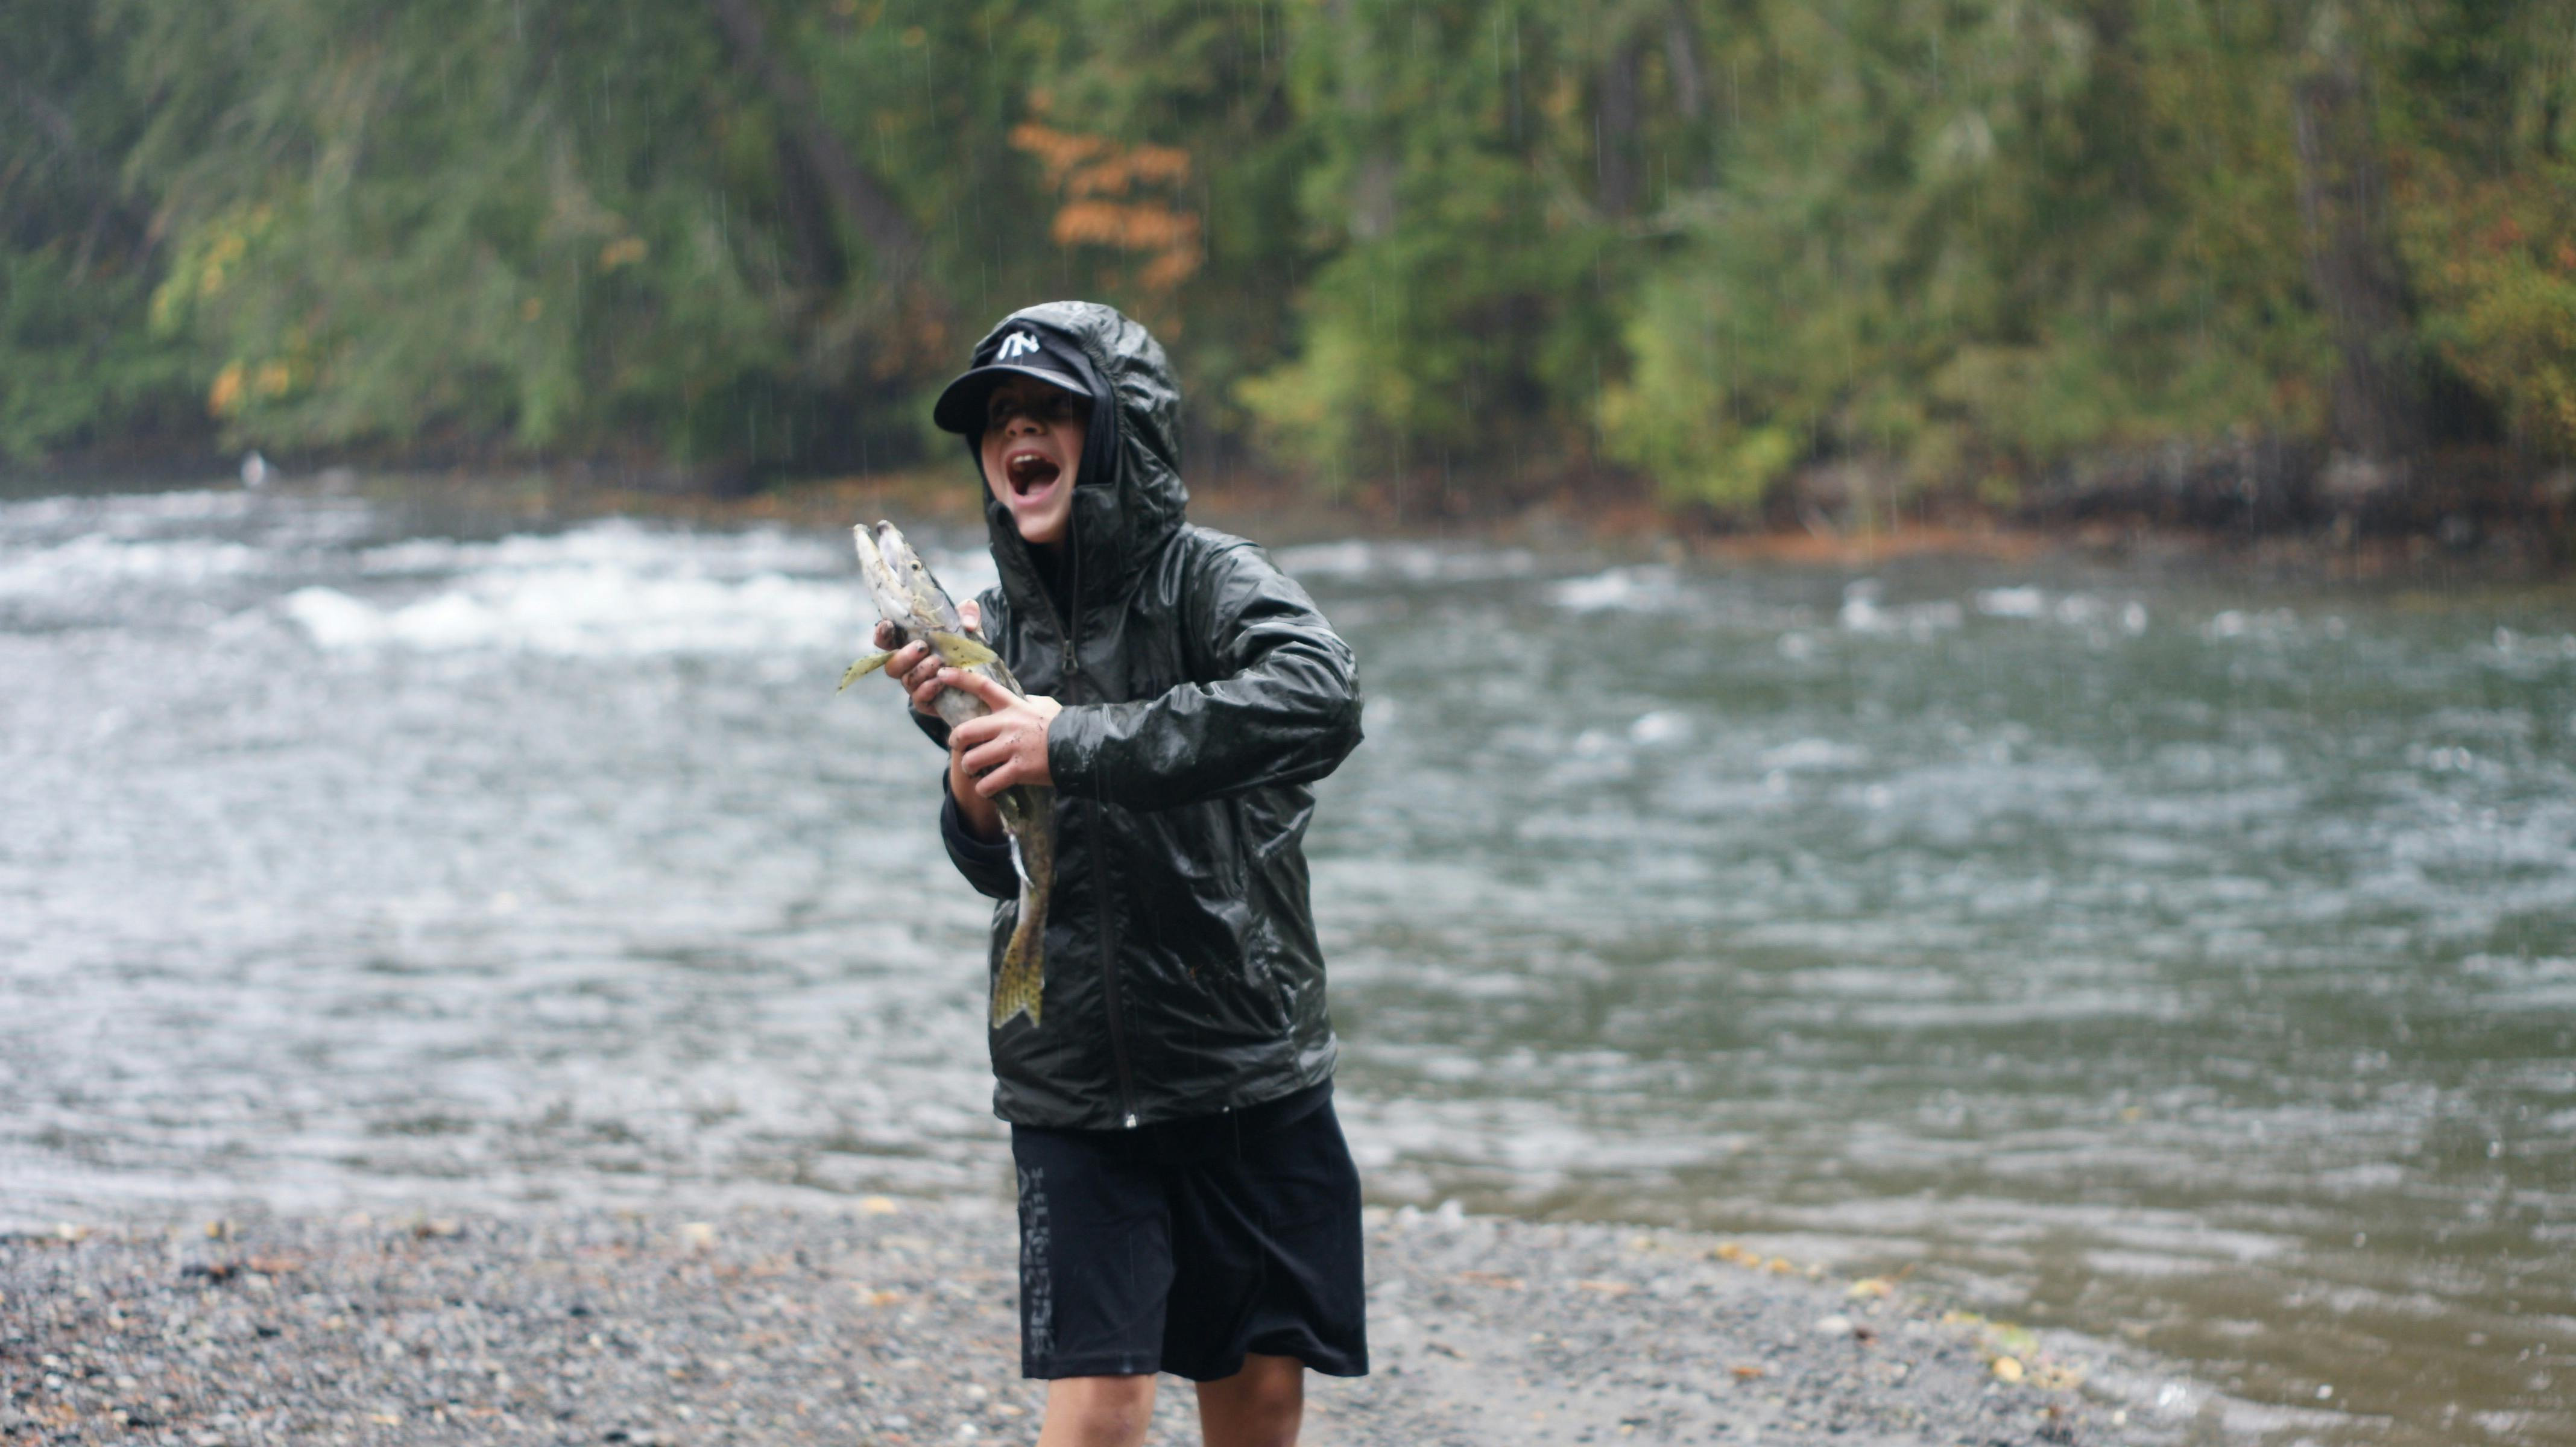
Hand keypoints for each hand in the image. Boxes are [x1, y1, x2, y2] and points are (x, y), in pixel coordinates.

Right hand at [876, 599, 981, 714]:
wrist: (982, 679)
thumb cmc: (968, 648)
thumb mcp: (969, 626)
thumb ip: (968, 614)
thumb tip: (968, 623)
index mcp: (912, 646)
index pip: (886, 641)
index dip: (882, 634)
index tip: (889, 625)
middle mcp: (910, 667)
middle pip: (891, 666)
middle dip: (904, 656)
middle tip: (922, 647)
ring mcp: (917, 686)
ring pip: (906, 681)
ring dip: (921, 670)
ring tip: (940, 661)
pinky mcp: (928, 703)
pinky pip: (919, 699)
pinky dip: (928, 689)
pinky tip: (941, 681)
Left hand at [944, 669, 1062, 795]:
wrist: (1083, 746)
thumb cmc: (1063, 725)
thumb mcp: (1045, 706)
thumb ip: (1027, 701)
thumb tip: (1022, 698)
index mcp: (1013, 706)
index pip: (982, 686)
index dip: (959, 678)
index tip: (941, 673)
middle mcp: (1008, 725)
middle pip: (965, 731)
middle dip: (956, 742)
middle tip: (959, 748)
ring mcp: (1012, 748)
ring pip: (972, 760)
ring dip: (969, 768)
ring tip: (975, 772)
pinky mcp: (1018, 770)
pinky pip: (989, 783)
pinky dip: (984, 789)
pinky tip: (988, 788)